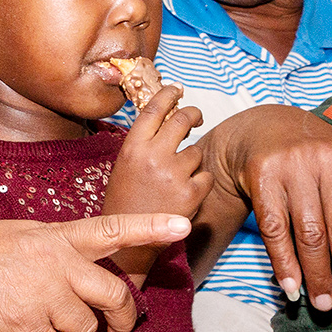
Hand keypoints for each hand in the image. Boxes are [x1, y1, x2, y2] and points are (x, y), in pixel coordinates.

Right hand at [0, 213, 190, 331]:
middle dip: (124, 317)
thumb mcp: (19, 234)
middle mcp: (56, 266)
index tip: (183, 225)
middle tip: (121, 329)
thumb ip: (55, 248)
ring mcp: (42, 299)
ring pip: (88, 329)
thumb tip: (80, 269)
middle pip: (114, 294)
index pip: (112, 229)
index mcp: (57, 237)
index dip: (149, 226)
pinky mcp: (25, 330)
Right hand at [103, 84, 210, 277]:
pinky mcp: (191, 193)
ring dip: (192, 161)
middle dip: (193, 115)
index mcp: (132, 147)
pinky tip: (186, 193)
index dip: (169, 94)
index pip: (155, 108)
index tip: (177, 89)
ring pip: (197, 152)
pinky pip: (207, 176)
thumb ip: (143, 143)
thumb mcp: (124, 166)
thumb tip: (167, 117)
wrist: (127, 242)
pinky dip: (201, 183)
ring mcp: (174, 174)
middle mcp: (153, 156)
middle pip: (183, 120)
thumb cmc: (124, 202)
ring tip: (177, 178)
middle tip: (195, 117)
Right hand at [192, 106, 331, 321]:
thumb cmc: (316, 166)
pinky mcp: (260, 179)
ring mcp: (289, 168)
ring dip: (317, 275)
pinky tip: (292, 287)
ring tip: (325, 305)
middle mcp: (322, 159)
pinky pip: (273, 230)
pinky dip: (284, 262)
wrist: (262, 132)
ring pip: (308, 232)